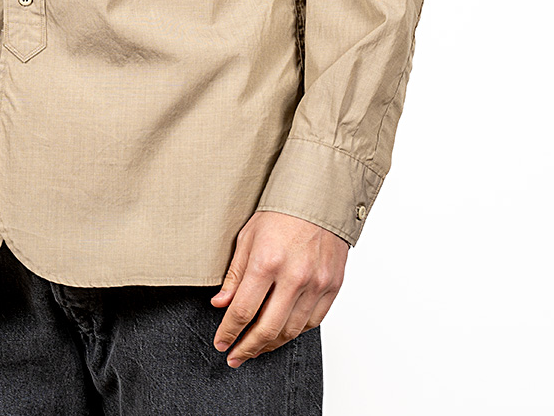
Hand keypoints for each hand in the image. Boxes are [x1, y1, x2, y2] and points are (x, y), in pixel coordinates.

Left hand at [211, 209, 347, 366]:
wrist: (319, 197)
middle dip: (247, 347)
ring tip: (255, 349)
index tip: (221, 342)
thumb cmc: (281, 212)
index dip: (229, 331)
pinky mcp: (332, 287)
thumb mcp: (248, 236)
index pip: (243, 310)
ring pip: (291, 330)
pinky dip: (295, 332)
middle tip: (234, 356)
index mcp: (267, 261)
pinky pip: (313, 322)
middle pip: (267, 328)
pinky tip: (281, 333)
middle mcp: (294, 277)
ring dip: (270, 345)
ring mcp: (316, 284)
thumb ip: (235, 274)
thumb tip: (220, 304)